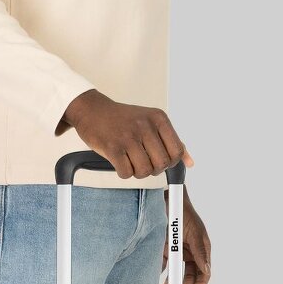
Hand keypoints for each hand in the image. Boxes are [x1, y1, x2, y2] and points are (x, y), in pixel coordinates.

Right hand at [61, 89, 193, 178]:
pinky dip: (124, 173)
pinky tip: (120, 162)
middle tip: (143, 162)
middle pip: (162, 164)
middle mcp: (145, 125)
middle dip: (153, 169)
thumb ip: (172, 141)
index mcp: (158, 118)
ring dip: (138, 172)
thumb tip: (190, 163)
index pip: (177, 152)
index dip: (169, 162)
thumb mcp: (151, 123)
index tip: (158, 159)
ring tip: (131, 162)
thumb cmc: (122, 119)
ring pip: (145, 171)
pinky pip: (126, 173)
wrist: (92, 110)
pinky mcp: (112, 147)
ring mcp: (128, 136)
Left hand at [161, 186, 211, 283]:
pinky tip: (159, 272)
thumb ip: (200, 251)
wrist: (164, 197)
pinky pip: (162, 264)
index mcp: (201, 248)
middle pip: (190, 274)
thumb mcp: (194, 231)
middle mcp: (189, 251)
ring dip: (172, 280)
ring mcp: (176, 250)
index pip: (204, 270)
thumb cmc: (183, 212)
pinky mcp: (163, 248)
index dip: (201, 283)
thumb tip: (206, 270)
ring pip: (176, 271)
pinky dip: (160, 269)